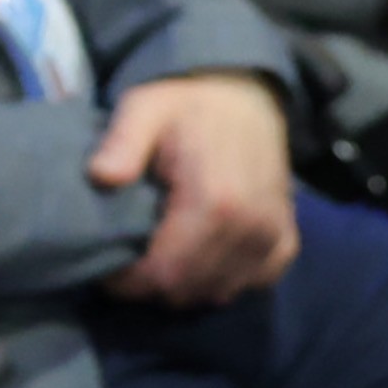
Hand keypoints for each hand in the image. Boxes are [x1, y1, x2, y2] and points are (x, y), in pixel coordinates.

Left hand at [90, 70, 299, 307]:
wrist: (244, 95)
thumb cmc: (184, 105)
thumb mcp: (142, 109)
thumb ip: (122, 142)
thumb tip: (102, 176)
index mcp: (216, 201)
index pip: (164, 274)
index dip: (127, 282)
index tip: (105, 268)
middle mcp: (251, 227)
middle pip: (186, 290)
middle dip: (149, 285)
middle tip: (128, 260)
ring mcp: (273, 237)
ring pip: (216, 292)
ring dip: (183, 284)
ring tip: (160, 255)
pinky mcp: (285, 243)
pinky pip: (250, 283)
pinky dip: (220, 278)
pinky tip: (199, 255)